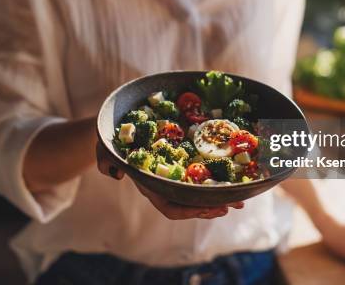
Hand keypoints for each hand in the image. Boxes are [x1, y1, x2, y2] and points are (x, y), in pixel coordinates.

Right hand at [96, 142, 243, 218]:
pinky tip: (232, 179)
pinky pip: (202, 176)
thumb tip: (115, 174)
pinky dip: (218, 180)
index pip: (169, 207)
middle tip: (232, 205)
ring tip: (240, 199)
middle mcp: (165, 186)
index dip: (189, 211)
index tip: (207, 208)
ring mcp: (175, 176)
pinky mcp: (183, 164)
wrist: (117, 132)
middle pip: (191, 204)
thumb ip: (106, 161)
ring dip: (220, 198)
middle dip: (211, 207)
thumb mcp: (104, 150)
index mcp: (150, 186)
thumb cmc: (111, 143)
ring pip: (200, 193)